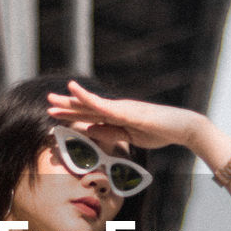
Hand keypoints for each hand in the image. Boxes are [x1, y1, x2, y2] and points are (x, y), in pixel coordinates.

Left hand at [47, 80, 204, 151]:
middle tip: (48, 100)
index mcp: (117, 115)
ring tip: (54, 98)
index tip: (54, 112)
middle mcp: (117, 108)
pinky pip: (105, 106)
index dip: (71, 112)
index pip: (89, 114)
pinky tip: (77, 93)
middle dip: (66, 104)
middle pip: (87, 106)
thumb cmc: (159, 131)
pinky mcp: (129, 111)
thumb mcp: (129, 137)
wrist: (183, 127)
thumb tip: (90, 130)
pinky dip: (89, 99)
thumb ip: (110, 133)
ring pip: (92, 104)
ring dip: (72, 101)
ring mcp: (122, 108)